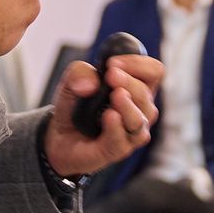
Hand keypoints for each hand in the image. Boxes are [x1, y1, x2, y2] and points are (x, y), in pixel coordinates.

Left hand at [43, 54, 161, 176]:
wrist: (59, 137)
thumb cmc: (75, 106)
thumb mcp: (71, 81)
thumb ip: (79, 73)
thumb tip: (91, 83)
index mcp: (137, 88)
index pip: (154, 72)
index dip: (138, 64)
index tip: (113, 62)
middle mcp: (140, 110)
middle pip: (146, 93)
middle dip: (129, 82)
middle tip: (111, 74)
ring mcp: (131, 132)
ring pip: (140, 119)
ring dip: (128, 105)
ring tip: (115, 94)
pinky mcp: (117, 150)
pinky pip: (122, 140)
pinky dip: (116, 127)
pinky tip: (108, 116)